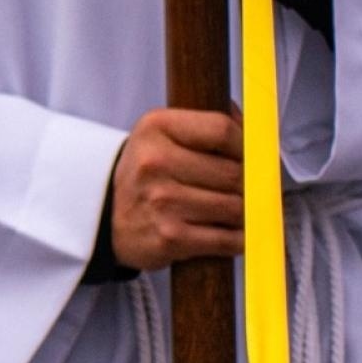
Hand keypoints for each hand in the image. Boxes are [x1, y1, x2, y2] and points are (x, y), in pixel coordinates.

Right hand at [111, 107, 242, 270]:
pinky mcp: (170, 237)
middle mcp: (155, 162)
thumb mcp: (162, 134)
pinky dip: (237, 239)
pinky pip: (226, 239)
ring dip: (243, 213)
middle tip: (243, 189)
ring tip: (234, 211)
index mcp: (156, 128)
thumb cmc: (146, 175)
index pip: (222, 130)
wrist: (106, 219)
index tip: (248, 157)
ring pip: (235, 207)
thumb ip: (207, 123)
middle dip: (247, 184)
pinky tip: (231, 233)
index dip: (245, 145)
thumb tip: (255, 128)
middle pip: (233, 173)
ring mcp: (162, 201)